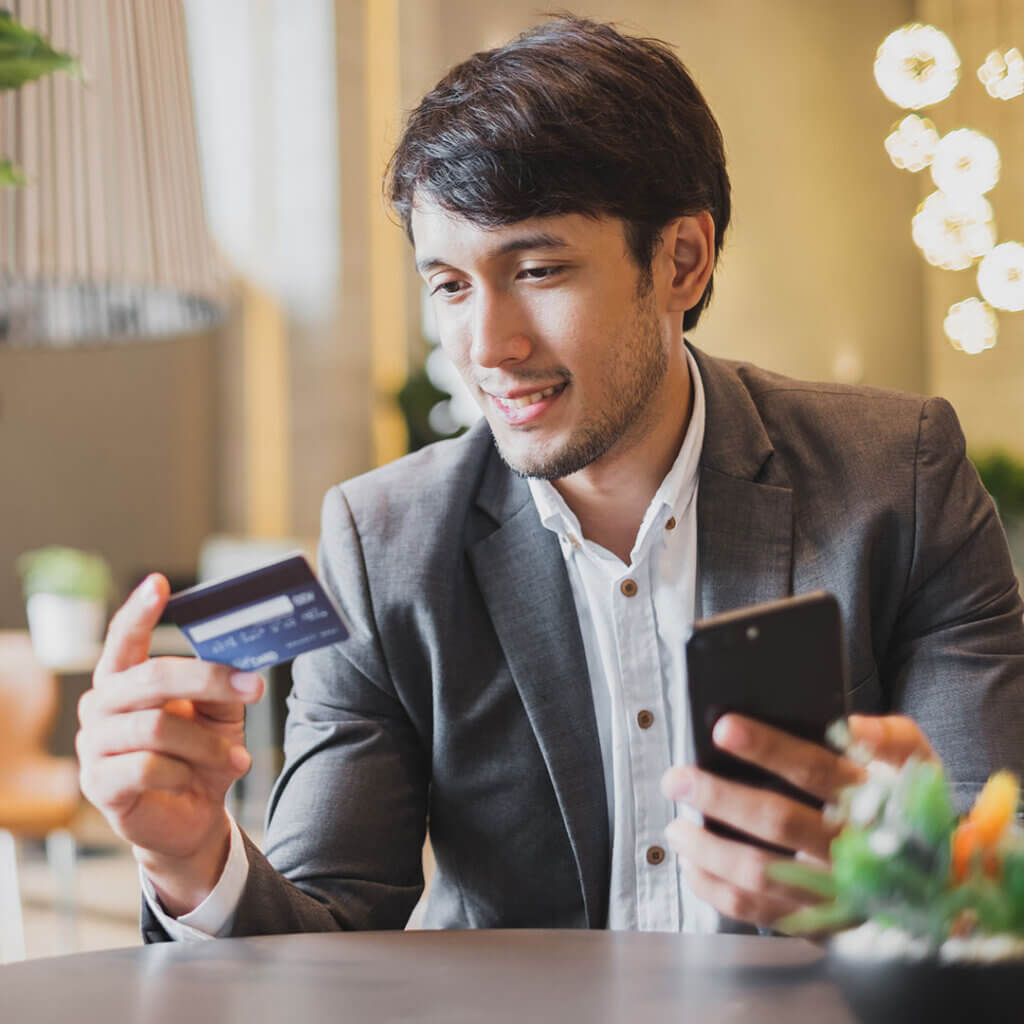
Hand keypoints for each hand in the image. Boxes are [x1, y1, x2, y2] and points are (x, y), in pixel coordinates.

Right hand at [76, 574, 263, 914]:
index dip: (140, 611)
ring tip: (234, 758)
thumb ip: (220, 684)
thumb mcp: (220, 714)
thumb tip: (240, 660)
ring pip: (156, 727)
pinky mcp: (98, 784)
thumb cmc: (201, 754)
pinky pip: (147, 767)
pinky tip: (192, 781)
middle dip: (209, 679)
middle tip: (255, 686)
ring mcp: (93, 745)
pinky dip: (183, 772)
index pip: (125, 638)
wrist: (193, 817)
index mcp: (125, 679)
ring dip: (205, 744)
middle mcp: (101, 706)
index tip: (159, 584)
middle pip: (152, 677)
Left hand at [660, 713, 935, 927]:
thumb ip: (889, 736)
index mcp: (871, 800)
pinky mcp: (817, 922)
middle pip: (778, 821)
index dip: (767, 747)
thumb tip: (852, 724)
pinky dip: (715, 891)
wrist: (941, 877)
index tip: (722, 729)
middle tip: (677, 779)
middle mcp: (851, 848)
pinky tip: (692, 864)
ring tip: (675, 826)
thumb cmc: (907, 803)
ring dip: (708, 849)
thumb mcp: (915, 761)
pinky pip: (758, 913)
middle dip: (719, 797)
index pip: (814, 768)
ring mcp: (833, 891)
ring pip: (761, 874)